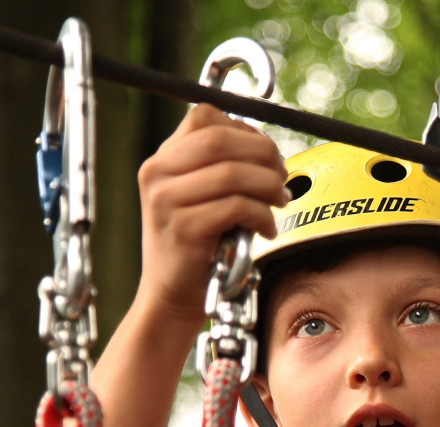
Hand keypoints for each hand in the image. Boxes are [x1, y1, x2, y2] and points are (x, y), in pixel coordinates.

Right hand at [137, 103, 289, 321]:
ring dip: (268, 186)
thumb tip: (268, 151)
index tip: (267, 155)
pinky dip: (262, 216)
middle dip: (264, 155)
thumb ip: (220, 170)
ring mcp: (167, 201)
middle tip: (282, 177)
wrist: (170, 296)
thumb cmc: (195, 249)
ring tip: (279, 203)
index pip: (205, 117)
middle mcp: (157, 174)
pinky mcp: (184, 228)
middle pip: (222, 139)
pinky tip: (266, 229)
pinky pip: (236, 207)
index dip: (245, 129)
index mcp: (161, 160)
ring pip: (233, 173)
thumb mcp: (198, 199)